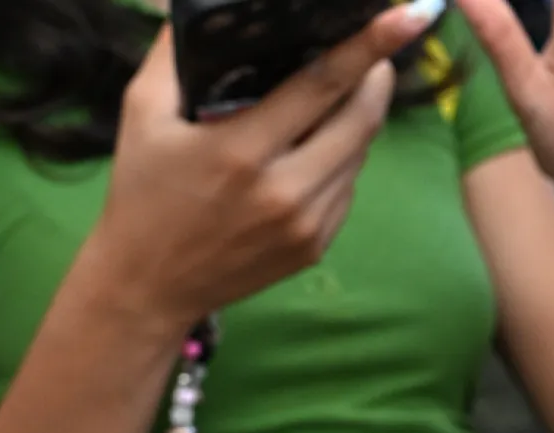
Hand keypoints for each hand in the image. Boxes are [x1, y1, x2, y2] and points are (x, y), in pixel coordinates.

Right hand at [80, 7, 433, 328]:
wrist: (148, 285)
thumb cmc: (142, 191)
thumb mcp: (143, 115)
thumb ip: (174, 55)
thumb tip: (208, 11)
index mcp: (241, 152)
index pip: (323, 85)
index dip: (369, 46)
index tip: (411, 16)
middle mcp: (284, 191)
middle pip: (360, 119)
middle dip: (378, 75)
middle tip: (375, 51)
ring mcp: (307, 224)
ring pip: (359, 153)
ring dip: (360, 117)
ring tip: (342, 94)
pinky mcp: (317, 246)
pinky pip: (348, 187)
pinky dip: (343, 158)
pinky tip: (317, 147)